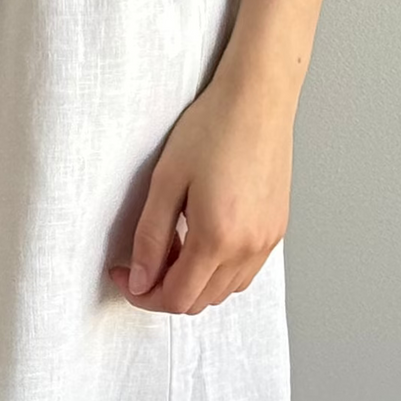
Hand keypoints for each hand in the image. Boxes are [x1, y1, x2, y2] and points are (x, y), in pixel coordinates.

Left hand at [110, 63, 293, 313]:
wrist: (257, 98)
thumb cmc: (213, 127)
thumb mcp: (165, 182)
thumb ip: (150, 238)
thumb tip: (139, 280)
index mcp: (218, 237)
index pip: (176, 298)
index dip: (143, 295)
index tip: (123, 274)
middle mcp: (248, 247)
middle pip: (199, 301)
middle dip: (164, 290)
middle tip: (143, 258)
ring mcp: (267, 240)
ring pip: (223, 292)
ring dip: (192, 281)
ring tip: (173, 242)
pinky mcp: (277, 229)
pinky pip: (244, 272)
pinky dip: (218, 271)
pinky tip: (201, 239)